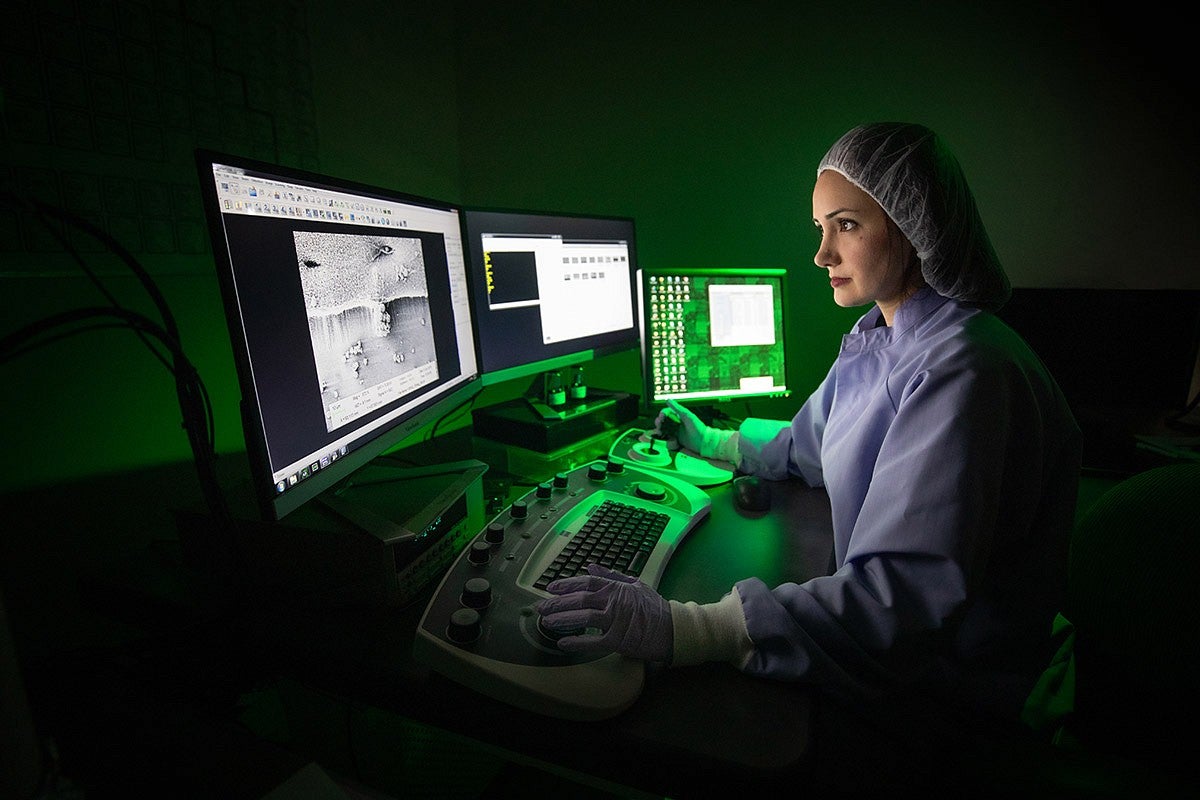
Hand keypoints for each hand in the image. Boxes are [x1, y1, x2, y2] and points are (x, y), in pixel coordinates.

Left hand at [534, 564, 672, 662]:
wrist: (672, 628)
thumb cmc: (654, 607)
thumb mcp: (635, 584)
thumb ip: (611, 575)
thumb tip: (591, 567)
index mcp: (617, 587)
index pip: (586, 582)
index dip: (566, 584)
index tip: (551, 588)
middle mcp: (614, 601)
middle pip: (580, 599)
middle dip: (557, 603)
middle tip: (541, 607)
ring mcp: (616, 620)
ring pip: (584, 617)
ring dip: (563, 619)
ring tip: (547, 623)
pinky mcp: (619, 640)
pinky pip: (593, 642)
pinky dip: (577, 642)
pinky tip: (564, 642)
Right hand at [655, 399, 707, 453]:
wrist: (703, 441)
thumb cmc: (697, 426)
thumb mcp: (687, 415)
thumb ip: (677, 408)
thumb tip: (667, 399)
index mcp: (679, 416)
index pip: (668, 412)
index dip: (663, 414)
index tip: (661, 416)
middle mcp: (677, 423)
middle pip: (664, 421)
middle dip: (659, 421)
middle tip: (658, 424)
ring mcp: (676, 432)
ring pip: (665, 429)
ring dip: (661, 429)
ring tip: (660, 430)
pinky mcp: (677, 440)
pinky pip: (668, 438)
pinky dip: (666, 438)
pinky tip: (667, 438)